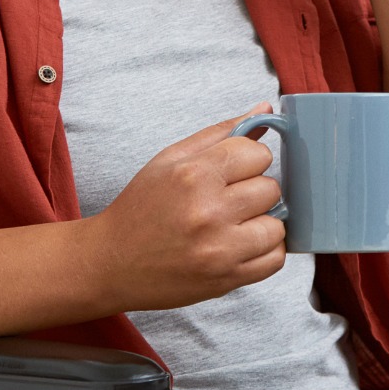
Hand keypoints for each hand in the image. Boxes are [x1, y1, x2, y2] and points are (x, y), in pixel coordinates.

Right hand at [82, 106, 287, 312]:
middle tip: (229, 200)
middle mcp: (209, 211)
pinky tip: (243, 245)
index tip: (233, 172)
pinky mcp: (226, 279)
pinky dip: (265, 250)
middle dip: (255, 192)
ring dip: (262, 223)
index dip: (249, 161)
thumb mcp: (170, 159)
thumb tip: (266, 110)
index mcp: (194, 174)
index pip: (259, 155)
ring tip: (236, 225)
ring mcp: (220, 249)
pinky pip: (274, 260)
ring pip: (278, 225)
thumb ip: (221, 133)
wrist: (111, 262)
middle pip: (271, 189)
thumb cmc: (141, 208)